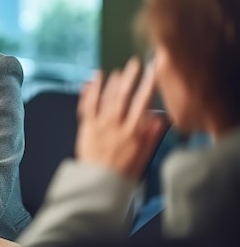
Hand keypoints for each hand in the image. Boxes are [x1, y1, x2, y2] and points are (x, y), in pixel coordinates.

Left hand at [75, 57, 167, 181]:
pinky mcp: (86, 126)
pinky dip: (90, 91)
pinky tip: (92, 80)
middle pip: (124, 96)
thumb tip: (160, 117)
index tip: (153, 71)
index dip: (149, 84)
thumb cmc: (123, 171)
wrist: (100, 183)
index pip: (143, 103)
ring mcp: (100, 125)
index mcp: (134, 132)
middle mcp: (117, 125)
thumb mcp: (144, 155)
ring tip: (118, 71)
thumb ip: (152, 134)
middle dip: (131, 77)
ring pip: (107, 98)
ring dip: (112, 83)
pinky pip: (88, 105)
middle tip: (135, 63)